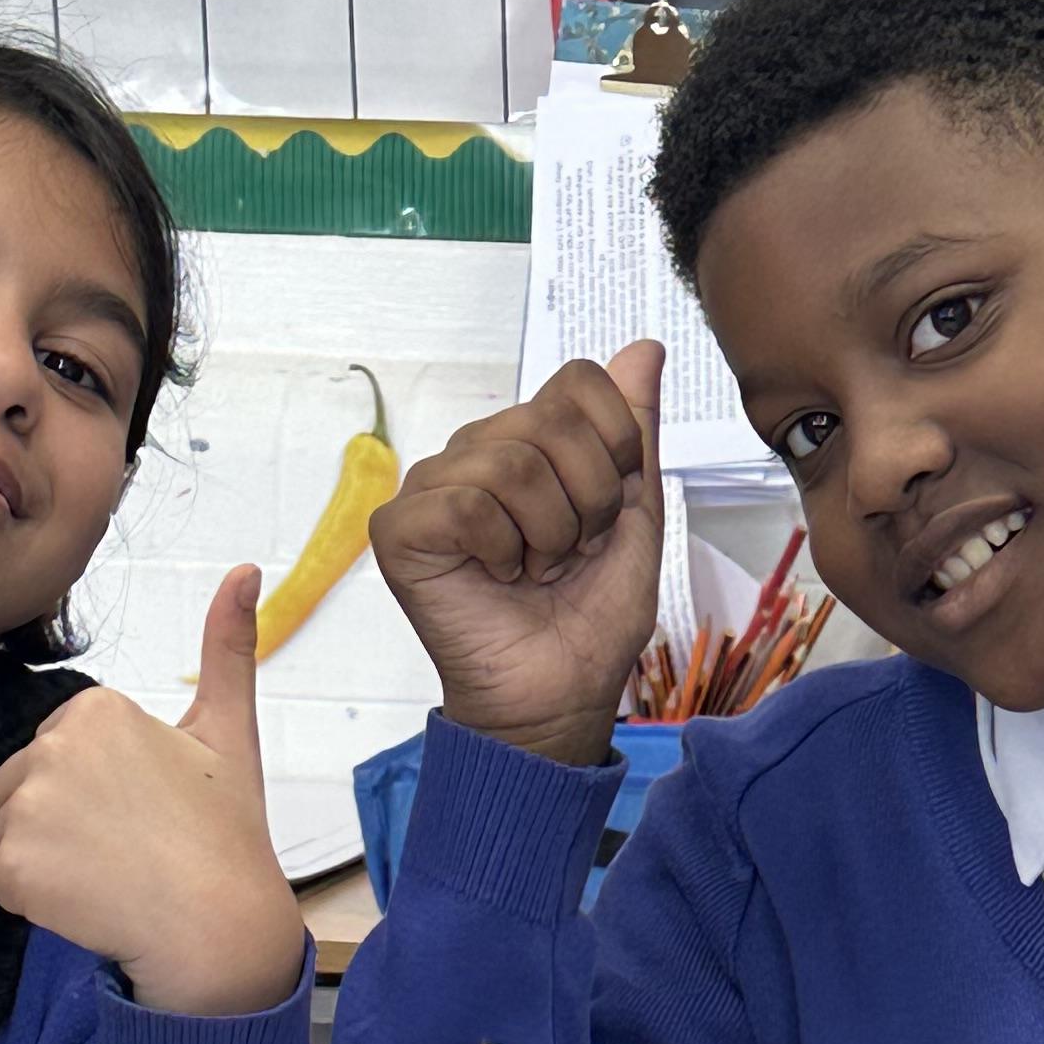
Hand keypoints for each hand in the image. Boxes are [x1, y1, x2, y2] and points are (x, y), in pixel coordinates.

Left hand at [0, 568, 304, 1016]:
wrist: (221, 928)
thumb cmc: (227, 833)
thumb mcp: (229, 734)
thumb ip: (228, 648)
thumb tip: (247, 569)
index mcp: (96, 709)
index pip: (60, 751)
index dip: (101, 789)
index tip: (149, 811)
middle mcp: (52, 748)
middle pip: (25, 787)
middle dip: (67, 821)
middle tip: (132, 849)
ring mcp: (27, 809)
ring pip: (12, 833)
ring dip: (50, 862)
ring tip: (112, 877)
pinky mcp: (12, 867)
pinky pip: (7, 882)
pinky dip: (42, 902)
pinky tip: (95, 904)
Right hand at [369, 343, 665, 768]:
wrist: (559, 696)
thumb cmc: (589, 618)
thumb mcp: (637, 517)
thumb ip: (636, 433)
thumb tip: (644, 347)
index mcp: (531, 440)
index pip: (580, 381)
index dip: (615, 448)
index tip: (610, 512)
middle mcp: (477, 451)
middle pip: (551, 419)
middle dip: (589, 501)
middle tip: (570, 553)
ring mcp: (433, 486)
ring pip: (510, 463)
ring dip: (548, 534)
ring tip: (535, 570)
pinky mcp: (399, 528)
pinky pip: (467, 505)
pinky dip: (502, 551)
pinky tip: (498, 577)